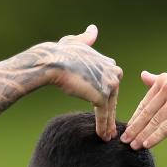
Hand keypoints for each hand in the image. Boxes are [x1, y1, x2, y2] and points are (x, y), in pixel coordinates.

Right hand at [47, 25, 121, 140]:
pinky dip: (103, 127)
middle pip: (113, 97)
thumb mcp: (76, 42)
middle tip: (111, 128)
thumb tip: (93, 30)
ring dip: (108, 123)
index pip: (111, 84)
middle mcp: (113, 72)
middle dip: (111, 112)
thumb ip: (86, 39)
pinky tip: (103, 137)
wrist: (53, 62)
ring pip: (110, 108)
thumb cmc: (60, 53)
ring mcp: (109, 85)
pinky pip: (104, 115)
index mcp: (109, 62)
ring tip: (107, 136)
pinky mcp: (103, 97)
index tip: (105, 108)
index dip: (107, 97)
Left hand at [120, 71, 166, 148]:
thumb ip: (160, 81)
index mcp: (165, 80)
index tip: (126, 129)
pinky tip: (146, 145)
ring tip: (133, 146)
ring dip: (142, 135)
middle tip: (123, 140)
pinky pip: (166, 127)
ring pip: (154, 121)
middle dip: (134, 128)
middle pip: (147, 112)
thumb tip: (143, 75)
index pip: (145, 102)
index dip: (135, 118)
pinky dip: (155, 137)